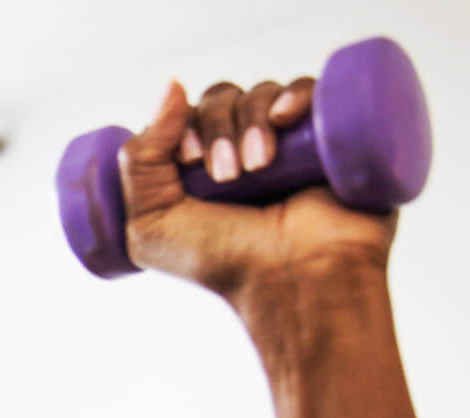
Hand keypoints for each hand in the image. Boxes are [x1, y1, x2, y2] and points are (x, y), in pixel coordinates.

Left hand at [119, 78, 396, 301]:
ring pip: (261, 93)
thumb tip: (170, 87)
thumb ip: (139, 162)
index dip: (182, 125)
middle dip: (216, 129)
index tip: (187, 160)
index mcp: (200, 168)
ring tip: (257, 168)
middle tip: (226, 176)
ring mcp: (288, 140)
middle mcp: (243, 150)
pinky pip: (311, 88)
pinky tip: (285, 119)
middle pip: (221, 99)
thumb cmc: (226, 262)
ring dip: (250, 121)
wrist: (295, 279)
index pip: (185, 116)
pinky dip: (294, 94)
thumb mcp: (151, 226)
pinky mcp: (330, 133)